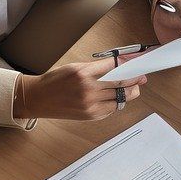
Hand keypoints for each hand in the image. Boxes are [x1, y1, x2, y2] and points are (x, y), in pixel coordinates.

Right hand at [14, 55, 144, 120]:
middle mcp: (88, 89)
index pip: (115, 67)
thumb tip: (119, 66)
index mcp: (84, 73)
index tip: (137, 63)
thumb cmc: (55, 80)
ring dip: (130, 92)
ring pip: (120, 97)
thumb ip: (98, 67)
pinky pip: (112, 108)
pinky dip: (117, 102)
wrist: (38, 99)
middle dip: (134, 79)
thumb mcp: (76, 67)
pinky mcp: (90, 115)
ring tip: (135, 87)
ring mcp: (90, 104)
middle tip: (142, 76)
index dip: (129, 65)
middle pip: (121, 83)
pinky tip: (119, 97)